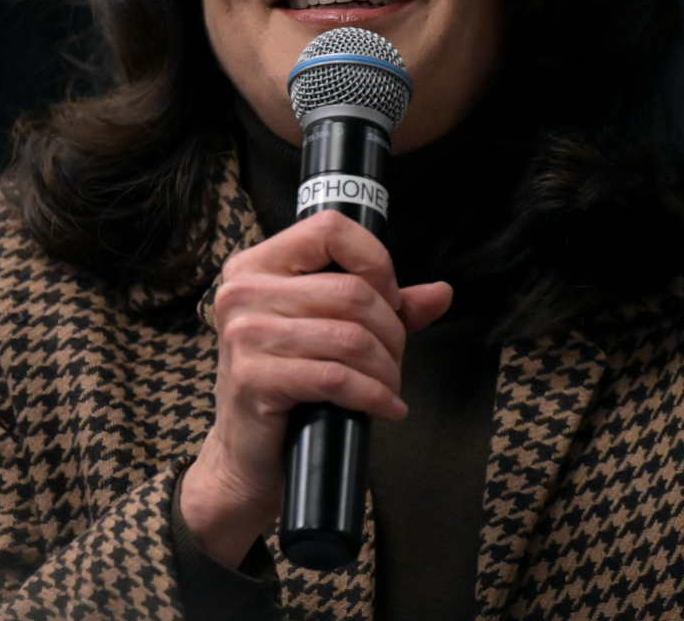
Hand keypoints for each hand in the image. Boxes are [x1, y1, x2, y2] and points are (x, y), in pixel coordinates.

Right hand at [179, 210, 452, 567]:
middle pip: (351, 292)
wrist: (247, 453)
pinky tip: (385, 407)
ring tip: (390, 386)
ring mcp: (245, 335)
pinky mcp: (253, 379)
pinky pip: (337, 378)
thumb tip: (440, 293)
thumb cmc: (290, 384)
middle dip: (391, 331)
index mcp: (258, 266)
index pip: (329, 229)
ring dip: (386, 368)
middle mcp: (243, 292)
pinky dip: (374, 395)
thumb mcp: (334, 331)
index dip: (375, 261)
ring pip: (350, 337)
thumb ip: (386, 305)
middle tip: (395, 359)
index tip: (391, 298)